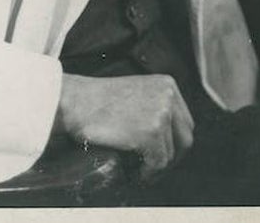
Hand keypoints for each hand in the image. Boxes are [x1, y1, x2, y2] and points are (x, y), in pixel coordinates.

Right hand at [55, 73, 194, 178]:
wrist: (74, 102)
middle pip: (185, 138)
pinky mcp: (151, 132)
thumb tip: (168, 135)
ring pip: (172, 153)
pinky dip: (148, 173)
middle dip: (172, 158)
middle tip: (154, 169)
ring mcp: (162, 113)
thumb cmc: (97, 102)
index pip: (185, 122)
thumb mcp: (136, 93)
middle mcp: (169, 96)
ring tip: (141, 172)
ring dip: (157, 167)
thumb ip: (155, 105)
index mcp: (168, 85)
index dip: (175, 144)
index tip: (162, 156)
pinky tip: (136, 174)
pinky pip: (158, 162)